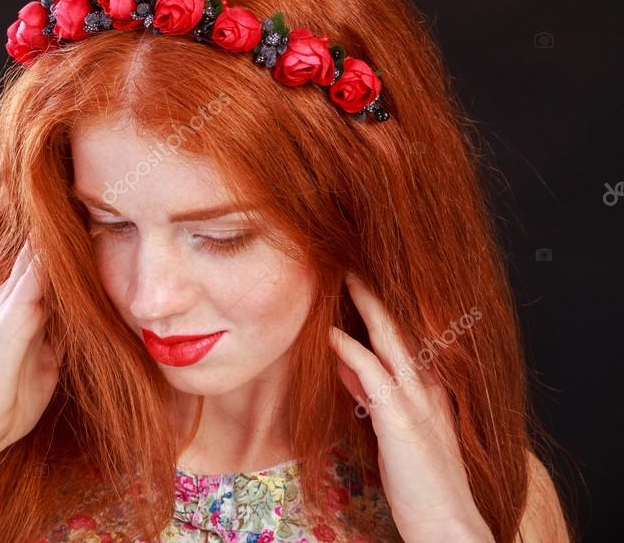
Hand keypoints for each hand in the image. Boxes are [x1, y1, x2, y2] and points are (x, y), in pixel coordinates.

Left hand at [327, 272, 493, 542]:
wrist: (447, 523)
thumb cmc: (419, 482)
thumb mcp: (391, 429)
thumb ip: (368, 393)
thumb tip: (343, 364)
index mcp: (429, 389)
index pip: (405, 337)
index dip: (383, 308)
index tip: (360, 282)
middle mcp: (427, 388)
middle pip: (400, 328)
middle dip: (375, 294)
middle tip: (352, 263)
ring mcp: (417, 402)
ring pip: (390, 340)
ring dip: (366, 306)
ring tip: (343, 277)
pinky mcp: (401, 421)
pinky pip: (374, 376)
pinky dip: (351, 352)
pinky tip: (331, 336)